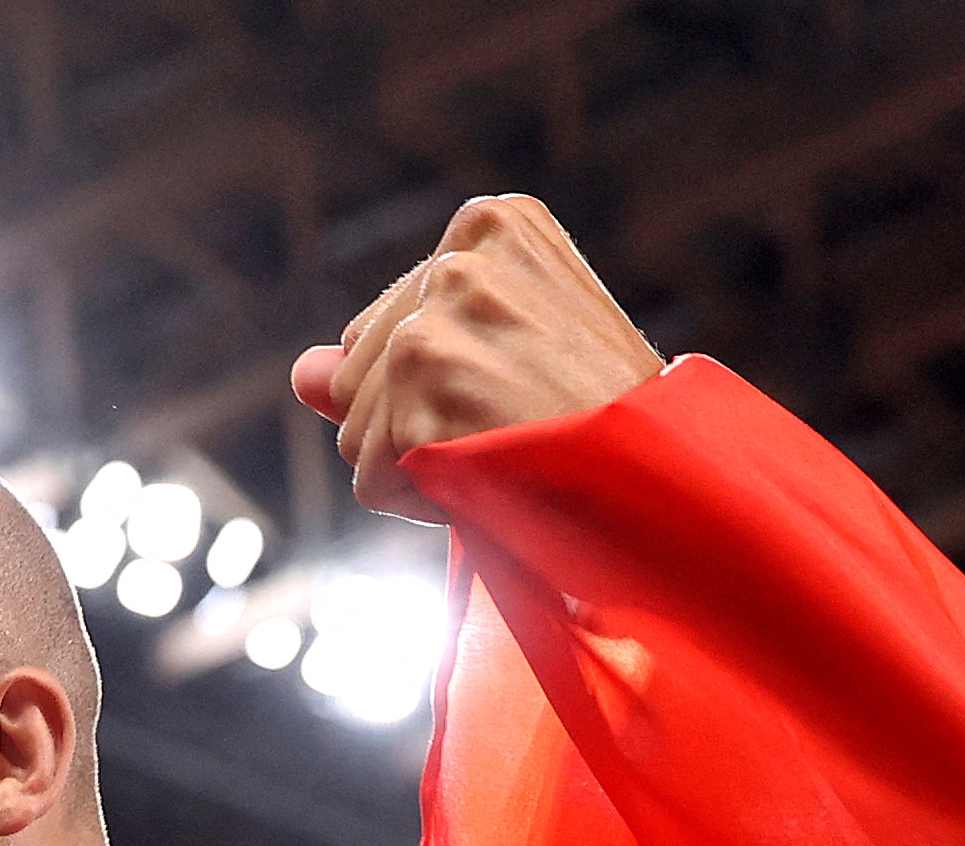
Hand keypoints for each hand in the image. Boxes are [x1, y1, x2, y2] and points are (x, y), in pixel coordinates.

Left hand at [291, 194, 664, 522]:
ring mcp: (436, 313)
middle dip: (418, 425)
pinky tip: (493, 477)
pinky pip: (372, 478)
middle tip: (516, 427)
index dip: (443, 389)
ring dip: (421, 465)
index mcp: (491, 225)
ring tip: (507, 450)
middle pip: (356, 376)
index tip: (521, 389)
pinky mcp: (421, 377)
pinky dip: (423, 500)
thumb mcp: (502, 364)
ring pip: (357, 431)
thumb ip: (388, 361)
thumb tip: (301, 371)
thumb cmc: (595, 424)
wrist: (663, 480)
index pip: (385, 331)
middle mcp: (459, 255)